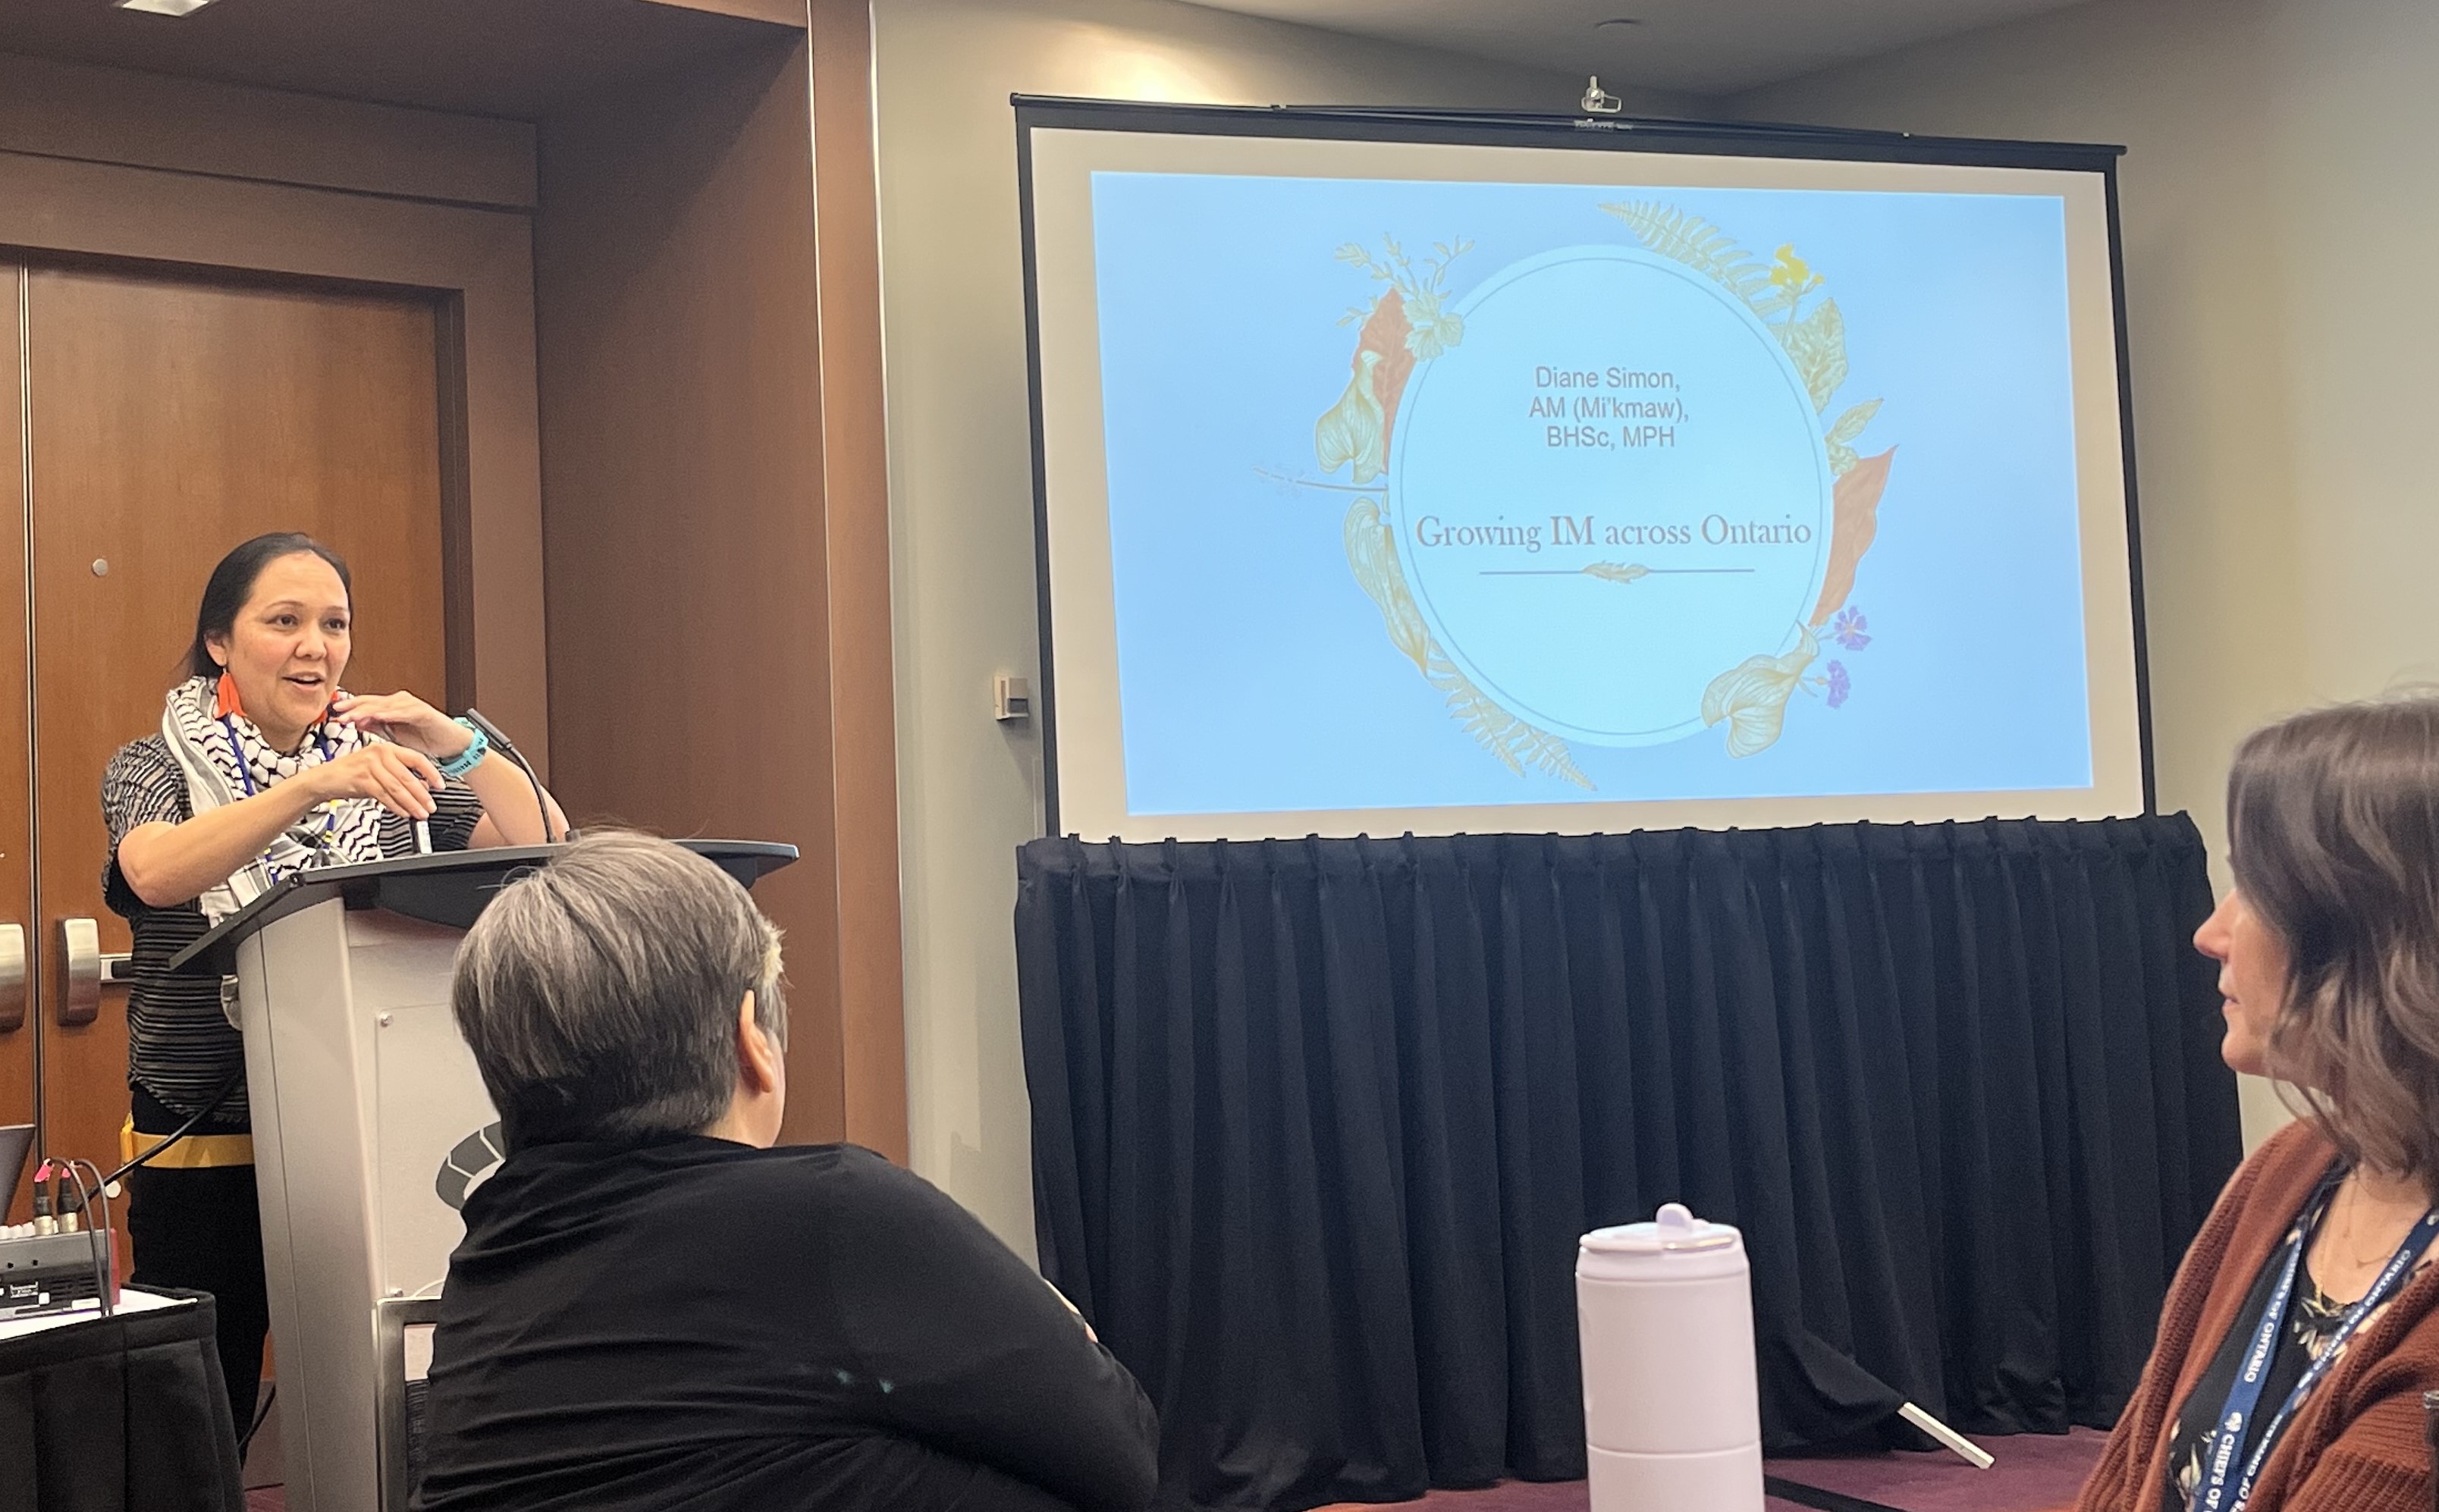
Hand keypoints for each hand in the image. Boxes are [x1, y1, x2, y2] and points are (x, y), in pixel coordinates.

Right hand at [306, 743, 445, 820]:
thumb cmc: (352, 774)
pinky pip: (384, 795)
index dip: (431, 773)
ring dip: (411, 803)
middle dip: (422, 794)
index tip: (440, 785)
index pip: (416, 758)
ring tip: (421, 813)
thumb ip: (400, 776)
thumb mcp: (379, 770)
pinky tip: (404, 813)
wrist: (325, 778)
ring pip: (397, 788)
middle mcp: (379, 753)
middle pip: (408, 776)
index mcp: (387, 748)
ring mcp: (370, 765)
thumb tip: (423, 787)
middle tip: (432, 806)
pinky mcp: (362, 779)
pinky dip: (396, 806)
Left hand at [330, 691, 471, 761]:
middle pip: (372, 702)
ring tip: (352, 716)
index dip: (350, 708)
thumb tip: (357, 722)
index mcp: (392, 707)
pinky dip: (389, 714)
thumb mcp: (395, 735)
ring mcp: (411, 705)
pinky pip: (402, 712)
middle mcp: (400, 702)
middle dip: (353, 708)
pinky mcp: (422, 711)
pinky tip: (377, 717)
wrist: (451, 743)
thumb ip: (377, 726)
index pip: (367, 704)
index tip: (334, 713)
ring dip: (367, 711)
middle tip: (338, 713)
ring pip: (384, 706)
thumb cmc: (426, 738)